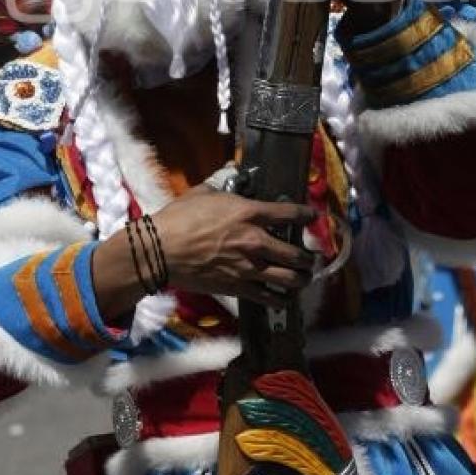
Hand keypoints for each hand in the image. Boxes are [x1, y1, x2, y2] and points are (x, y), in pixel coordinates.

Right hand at [153, 185, 315, 305]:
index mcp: (249, 214)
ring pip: (289, 279)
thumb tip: (231, 175)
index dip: (306, 215)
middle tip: (311, 257)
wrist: (162, 250)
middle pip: (296, 253)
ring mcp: (248, 268)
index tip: (313, 217)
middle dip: (308, 257)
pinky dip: (280, 299)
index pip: (289, 214)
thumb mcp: (204, 193)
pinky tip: (284, 298)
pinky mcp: (238, 288)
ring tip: (304, 278)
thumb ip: (223, 186)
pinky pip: (268, 297)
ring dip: (301, 279)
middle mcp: (255, 241)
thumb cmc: (180, 218)